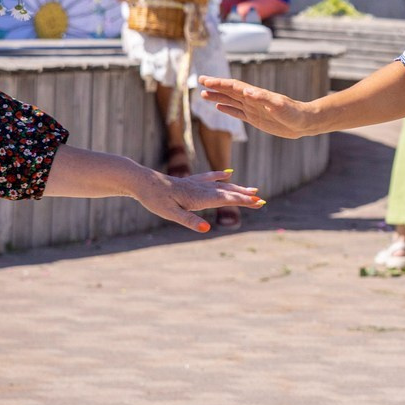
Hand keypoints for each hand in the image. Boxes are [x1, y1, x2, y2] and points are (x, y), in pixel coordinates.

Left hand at [134, 165, 261, 231]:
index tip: (259, 202)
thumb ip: (189, 221)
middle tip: (262, 200)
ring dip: (237, 188)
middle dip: (245, 196)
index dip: (243, 201)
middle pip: (228, 192)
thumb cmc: (155, 199)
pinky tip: (227, 174)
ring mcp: (196, 183)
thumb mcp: (170, 214)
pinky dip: (220, 176)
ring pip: (222, 185)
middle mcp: (201, 188)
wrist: (142, 181)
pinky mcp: (190, 181)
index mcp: (199, 197)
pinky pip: (209, 177)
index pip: (226, 199)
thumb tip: (206, 229)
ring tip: (252, 189)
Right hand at [197, 74, 316, 137]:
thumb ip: (263, 99)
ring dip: (217, 97)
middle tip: (200, 81)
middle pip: (229, 91)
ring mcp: (253, 109)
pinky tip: (219, 106)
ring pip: (231, 101)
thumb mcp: (279, 106)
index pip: (234, 87)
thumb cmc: (294, 113)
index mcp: (256, 95)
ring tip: (204, 94)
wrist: (304, 122)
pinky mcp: (255, 119)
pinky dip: (227, 109)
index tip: (206, 81)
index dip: (220, 83)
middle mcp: (252, 100)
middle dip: (215, 86)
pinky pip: (237, 112)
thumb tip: (246, 91)